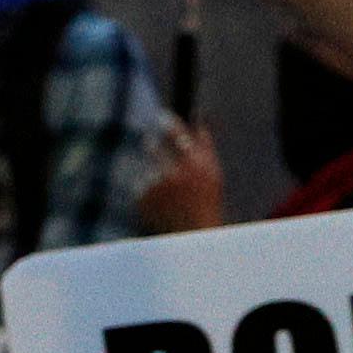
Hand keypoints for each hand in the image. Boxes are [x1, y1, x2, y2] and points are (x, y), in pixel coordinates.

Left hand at [135, 120, 225, 237]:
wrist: (194, 236)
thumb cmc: (206, 201)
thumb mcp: (213, 172)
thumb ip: (205, 143)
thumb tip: (199, 116)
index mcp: (195, 164)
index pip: (174, 132)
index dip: (165, 121)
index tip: (160, 116)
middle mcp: (174, 173)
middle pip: (151, 145)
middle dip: (152, 144)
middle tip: (156, 149)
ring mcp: (156, 187)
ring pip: (143, 165)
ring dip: (149, 170)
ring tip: (165, 189)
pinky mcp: (142, 199)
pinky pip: (138, 182)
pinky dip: (145, 187)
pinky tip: (159, 200)